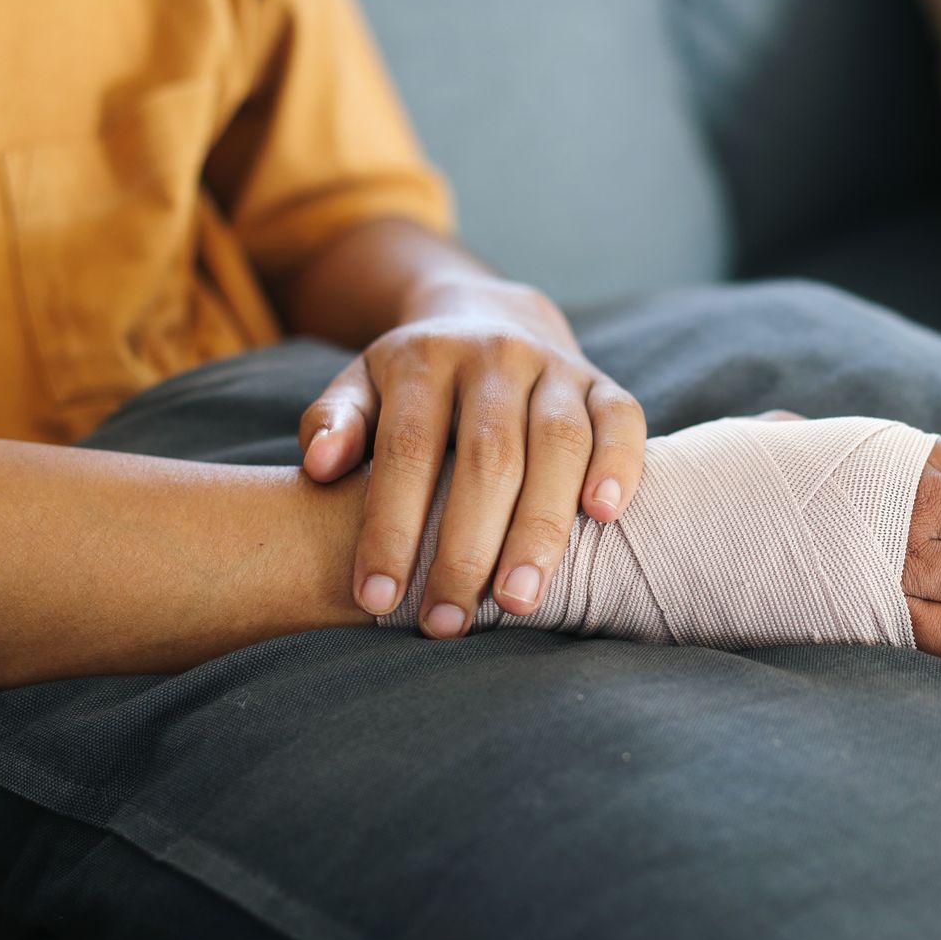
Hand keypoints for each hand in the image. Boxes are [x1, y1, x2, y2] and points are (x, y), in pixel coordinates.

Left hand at [298, 274, 645, 636]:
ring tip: (518, 601)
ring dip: (540, 528)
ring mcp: (555, 367)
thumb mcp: (361, 388)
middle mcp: (494, 357)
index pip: (407, 449)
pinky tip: (604, 517)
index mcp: (425, 359)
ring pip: (558, 445)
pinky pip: (621, 420)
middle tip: (447, 622)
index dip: (391, 527)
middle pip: (488, 456)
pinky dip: (618, 465)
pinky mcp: (603, 383)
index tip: (376, 599)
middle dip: (466, 546)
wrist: (490, 318)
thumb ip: (334, 422)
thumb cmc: (414, 385)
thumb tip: (319, 468)